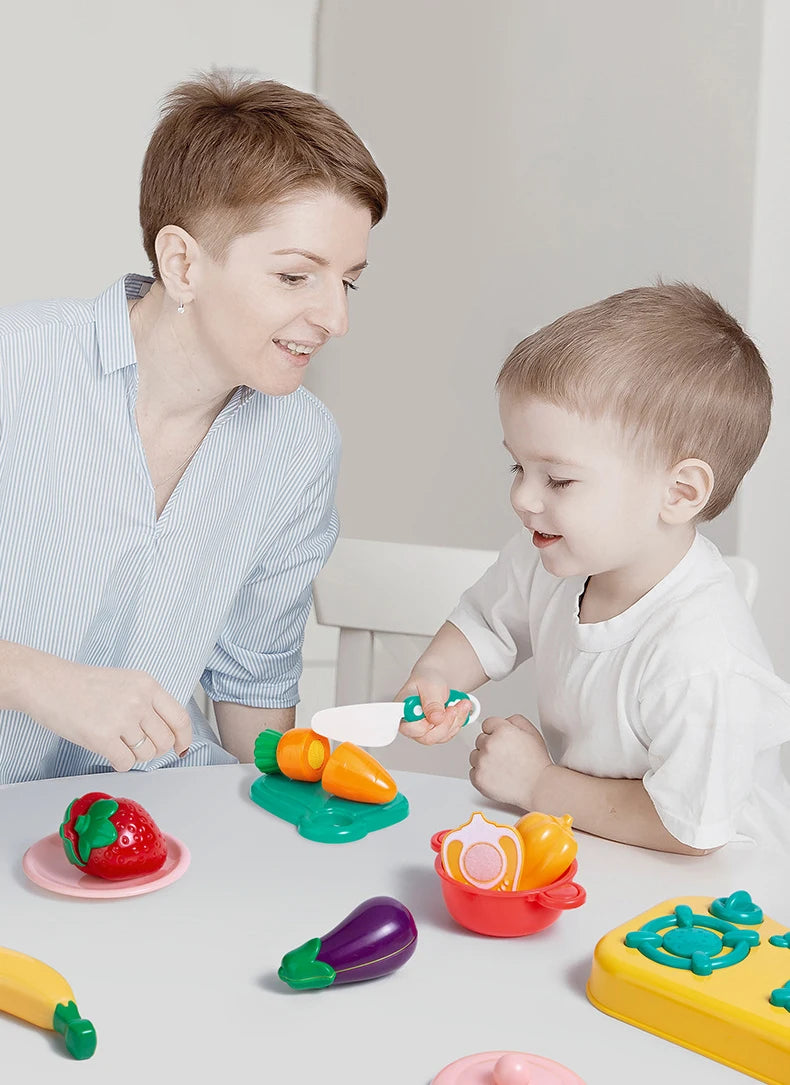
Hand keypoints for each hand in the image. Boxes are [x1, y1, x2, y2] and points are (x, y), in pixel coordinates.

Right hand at [25, 657, 191, 770]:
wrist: (48, 683)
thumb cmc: (83, 685)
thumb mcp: (126, 683)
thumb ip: (148, 703)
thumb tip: (168, 732)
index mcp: (148, 685)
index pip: (180, 718)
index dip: (184, 738)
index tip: (181, 747)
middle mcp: (139, 701)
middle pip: (165, 741)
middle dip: (153, 749)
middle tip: (135, 745)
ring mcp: (122, 719)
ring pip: (146, 754)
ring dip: (134, 755)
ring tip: (116, 741)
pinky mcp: (103, 737)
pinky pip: (126, 764)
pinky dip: (119, 763)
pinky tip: (107, 750)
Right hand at [395, 670, 472, 745]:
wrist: (435, 681)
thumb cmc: (427, 681)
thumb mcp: (430, 686)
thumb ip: (431, 703)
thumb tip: (435, 719)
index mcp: (403, 711)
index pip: (407, 728)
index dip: (423, 726)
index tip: (436, 715)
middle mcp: (411, 724)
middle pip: (427, 737)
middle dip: (445, 722)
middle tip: (453, 707)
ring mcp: (423, 731)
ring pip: (441, 737)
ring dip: (455, 720)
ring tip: (460, 703)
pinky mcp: (435, 732)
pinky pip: (449, 734)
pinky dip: (458, 721)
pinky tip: (459, 709)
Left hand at [469, 714, 551, 808]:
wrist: (538, 787)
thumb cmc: (536, 763)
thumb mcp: (531, 732)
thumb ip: (514, 720)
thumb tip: (502, 721)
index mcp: (502, 731)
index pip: (487, 724)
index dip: (496, 732)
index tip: (503, 740)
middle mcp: (490, 745)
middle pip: (480, 739)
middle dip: (490, 745)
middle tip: (505, 756)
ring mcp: (482, 762)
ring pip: (475, 755)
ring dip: (484, 759)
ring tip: (502, 767)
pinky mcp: (478, 778)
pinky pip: (473, 772)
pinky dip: (482, 774)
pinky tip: (497, 776)